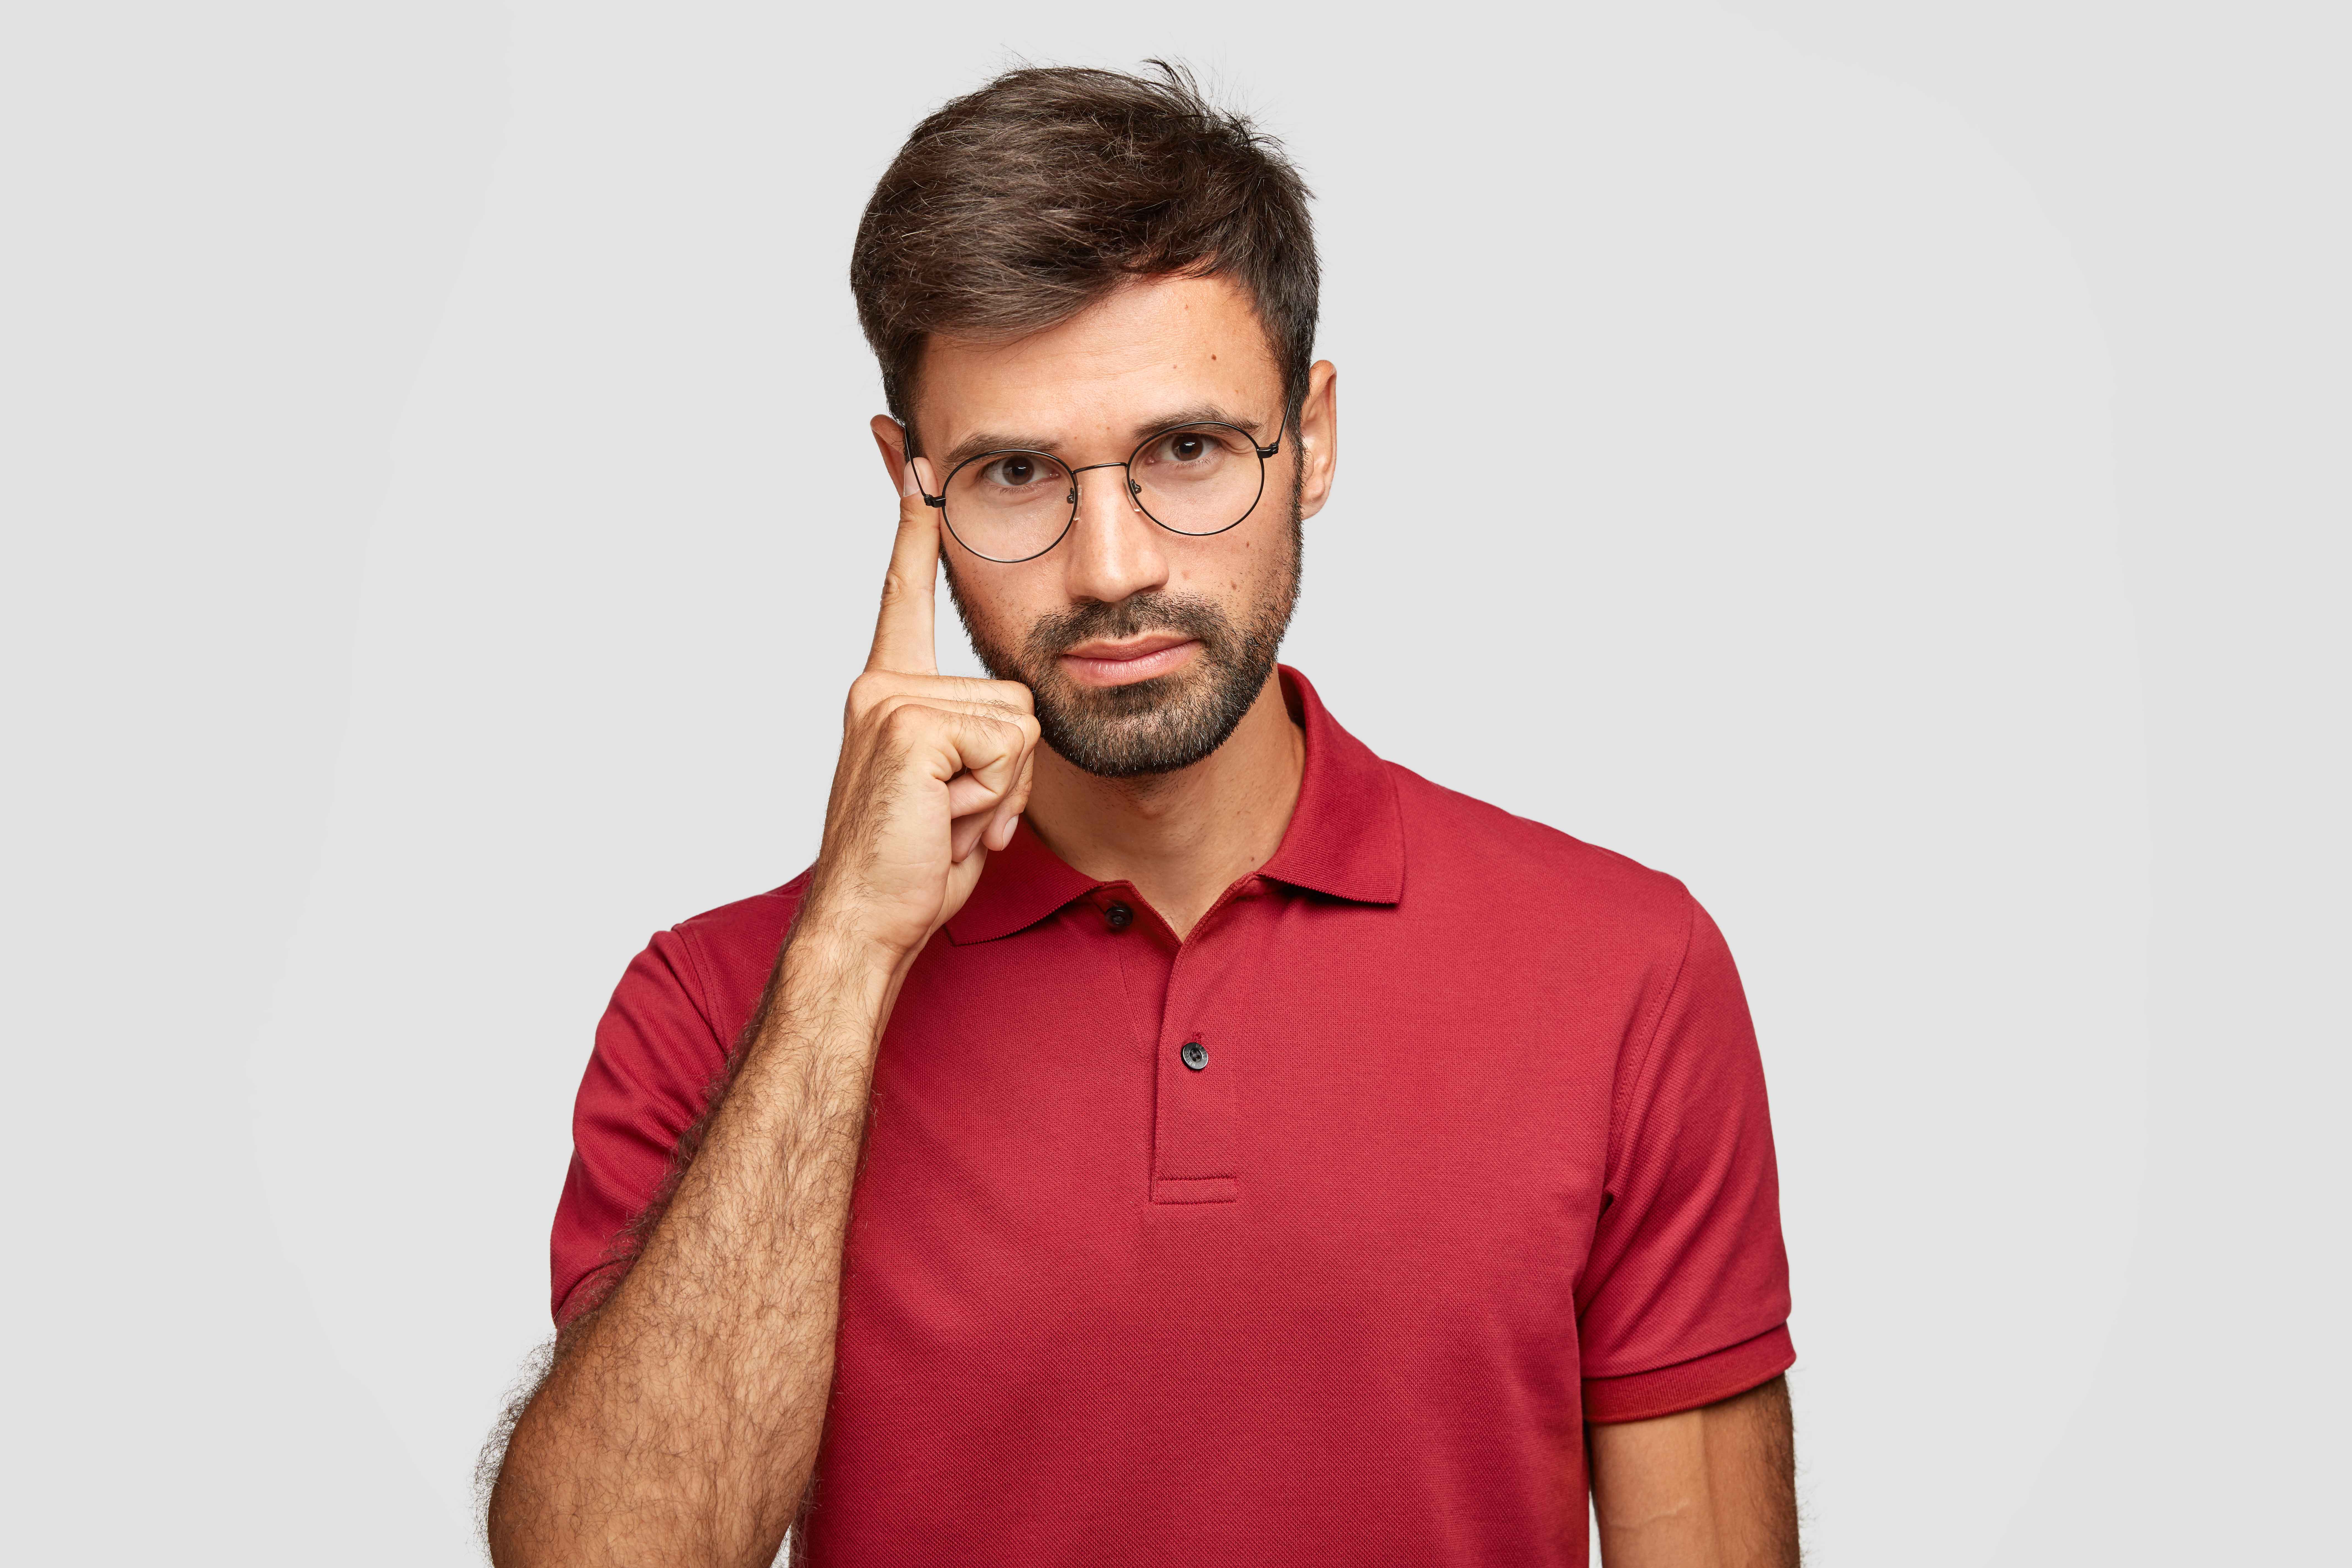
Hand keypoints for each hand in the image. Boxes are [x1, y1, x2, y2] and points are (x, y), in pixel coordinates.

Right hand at [798, 459, 1041, 965]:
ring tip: (946, 820)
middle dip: (1005, 772)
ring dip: (999, 792)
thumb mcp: (950, 787)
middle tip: (950, 813)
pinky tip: (943, 824)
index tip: (914, 457)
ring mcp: (891, 703)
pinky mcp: (911, 729)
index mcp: (886, 691)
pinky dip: (988, 801)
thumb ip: (972, 740)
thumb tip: (1007, 718)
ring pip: (1018, 725)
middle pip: (1014, 697)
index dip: (912, 526)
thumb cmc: (911, 861)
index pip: (902, 592)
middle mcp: (882, 686)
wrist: (866, 921)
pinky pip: (1005, 750)